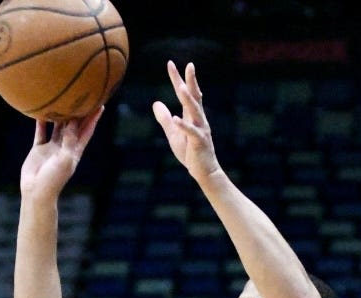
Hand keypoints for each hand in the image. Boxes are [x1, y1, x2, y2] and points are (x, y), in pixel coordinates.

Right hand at [20, 106, 104, 200]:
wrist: (36, 192)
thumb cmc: (54, 179)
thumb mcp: (65, 160)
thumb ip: (69, 141)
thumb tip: (73, 123)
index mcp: (75, 151)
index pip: (87, 131)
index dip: (93, 118)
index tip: (100, 104)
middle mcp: (65, 147)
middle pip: (74, 126)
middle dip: (79, 112)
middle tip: (82, 96)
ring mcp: (52, 148)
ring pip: (57, 127)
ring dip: (60, 115)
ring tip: (62, 99)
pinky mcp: (39, 149)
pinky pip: (41, 132)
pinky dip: (41, 122)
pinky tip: (40, 111)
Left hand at [152, 60, 221, 182]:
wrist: (205, 172)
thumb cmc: (191, 152)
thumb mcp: (173, 134)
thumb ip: (165, 119)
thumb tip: (156, 103)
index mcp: (191, 116)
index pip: (185, 93)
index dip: (177, 79)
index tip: (171, 64)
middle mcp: (198, 119)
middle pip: (194, 97)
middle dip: (191, 82)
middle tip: (189, 66)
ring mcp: (201, 130)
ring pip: (195, 112)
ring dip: (188, 100)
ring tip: (182, 88)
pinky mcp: (199, 142)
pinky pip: (191, 132)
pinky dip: (183, 126)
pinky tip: (176, 119)